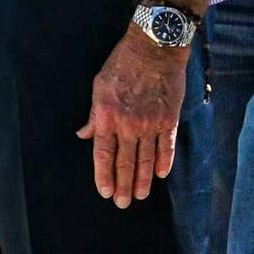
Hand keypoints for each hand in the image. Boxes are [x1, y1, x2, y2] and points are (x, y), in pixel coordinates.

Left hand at [78, 27, 188, 207]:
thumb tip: (84, 135)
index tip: (104, 191)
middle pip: (125, 162)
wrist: (153, 49)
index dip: (103, 175)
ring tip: (140, 196)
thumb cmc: (121, 64)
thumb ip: (94, 115)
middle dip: (123, 185)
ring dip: (142, 180)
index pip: (103, 153)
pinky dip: (164, 163)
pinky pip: (167, 147)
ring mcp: (151, 124)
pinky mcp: (169, 120)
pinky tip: (160, 175)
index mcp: (107, 115)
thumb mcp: (98, 86)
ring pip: (146, 160)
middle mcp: (129, 124)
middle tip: (122, 203)